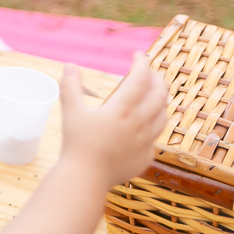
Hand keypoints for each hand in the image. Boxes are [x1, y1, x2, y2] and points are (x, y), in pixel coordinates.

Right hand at [59, 52, 168, 188]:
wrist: (85, 178)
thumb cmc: (77, 144)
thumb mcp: (71, 112)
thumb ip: (70, 86)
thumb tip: (69, 65)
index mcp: (122, 110)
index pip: (141, 78)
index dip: (142, 63)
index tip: (137, 55)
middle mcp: (139, 124)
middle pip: (160, 95)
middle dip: (157, 79)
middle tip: (149, 73)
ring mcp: (145, 142)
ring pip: (163, 116)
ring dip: (159, 102)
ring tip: (151, 96)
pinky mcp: (145, 157)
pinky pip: (156, 138)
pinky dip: (153, 126)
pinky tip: (144, 126)